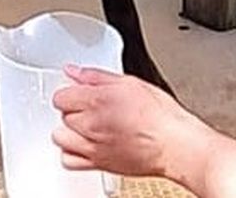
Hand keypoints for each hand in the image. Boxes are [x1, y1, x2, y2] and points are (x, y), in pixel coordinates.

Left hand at [52, 65, 206, 179]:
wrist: (174, 144)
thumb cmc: (160, 116)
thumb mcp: (130, 83)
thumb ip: (96, 76)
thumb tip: (74, 71)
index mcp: (96, 100)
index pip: (61, 96)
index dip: (70, 93)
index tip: (79, 93)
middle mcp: (90, 125)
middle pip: (62, 115)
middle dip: (73, 110)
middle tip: (91, 108)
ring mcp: (92, 146)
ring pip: (60, 137)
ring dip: (69, 131)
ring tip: (86, 127)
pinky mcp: (99, 164)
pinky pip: (68, 161)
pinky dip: (72, 153)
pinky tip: (84, 145)